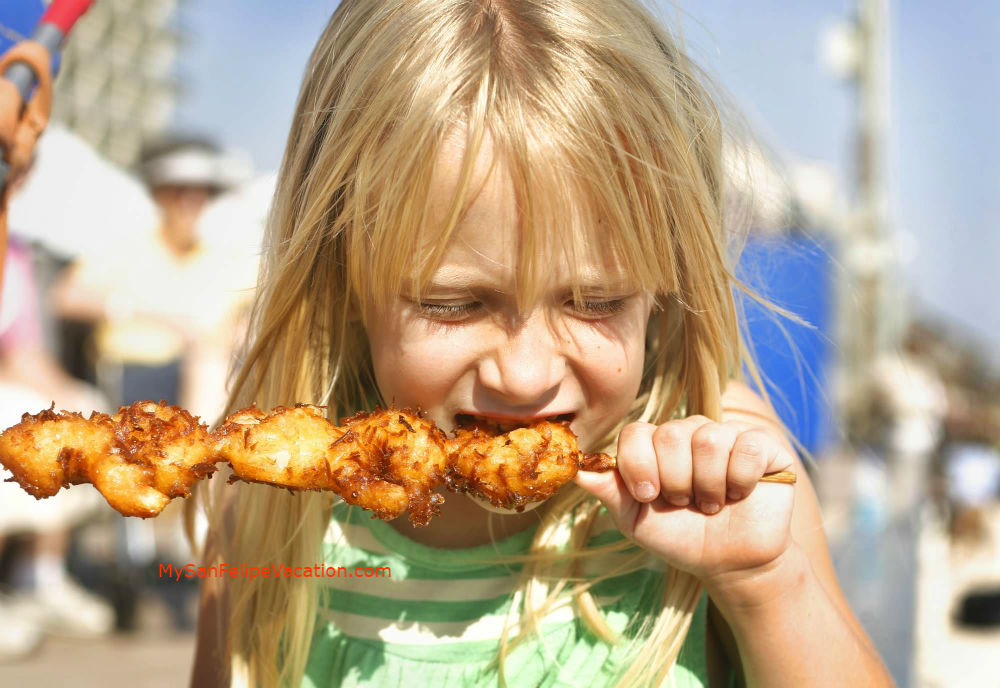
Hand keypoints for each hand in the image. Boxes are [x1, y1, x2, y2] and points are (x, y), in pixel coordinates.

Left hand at [574, 416, 795, 584]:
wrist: (728, 562)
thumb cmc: (679, 537)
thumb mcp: (636, 520)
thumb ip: (610, 492)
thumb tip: (576, 470)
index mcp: (657, 444)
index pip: (636, 431)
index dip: (639, 465)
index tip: (648, 496)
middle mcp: (690, 431)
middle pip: (671, 434)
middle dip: (675, 481)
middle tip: (685, 503)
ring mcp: (728, 434)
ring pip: (708, 440)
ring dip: (707, 485)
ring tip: (711, 504)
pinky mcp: (764, 444)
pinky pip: (746, 447)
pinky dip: (739, 480)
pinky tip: (739, 494)